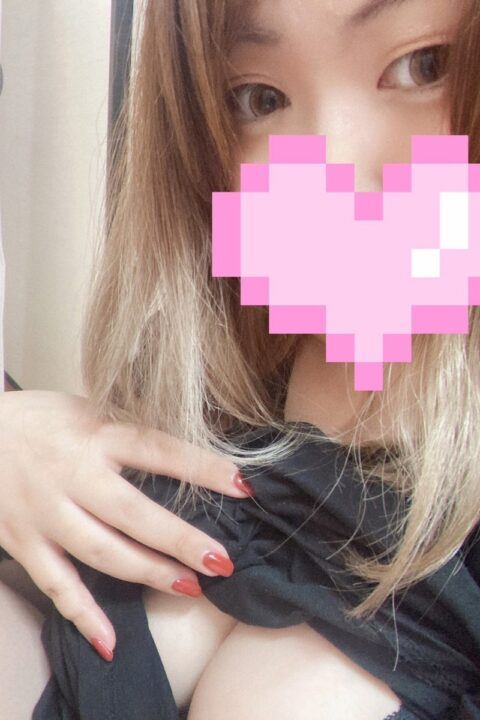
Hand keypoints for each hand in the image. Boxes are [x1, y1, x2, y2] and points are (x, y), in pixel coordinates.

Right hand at [0, 390, 249, 657]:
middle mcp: (72, 475)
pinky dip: (83, 614)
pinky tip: (111, 640)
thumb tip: (186, 447)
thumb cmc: (42, 419)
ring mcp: (46, 512)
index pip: (159, 450)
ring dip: (147, 573)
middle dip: (179, 540)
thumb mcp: (89, 408)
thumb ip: (130, 429)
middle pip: (133, 513)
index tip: (243, 487)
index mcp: (96, 434)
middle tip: (221, 561)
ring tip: (189, 587)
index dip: (203, 468)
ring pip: (101, 552)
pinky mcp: (23, 541)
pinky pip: (56, 584)